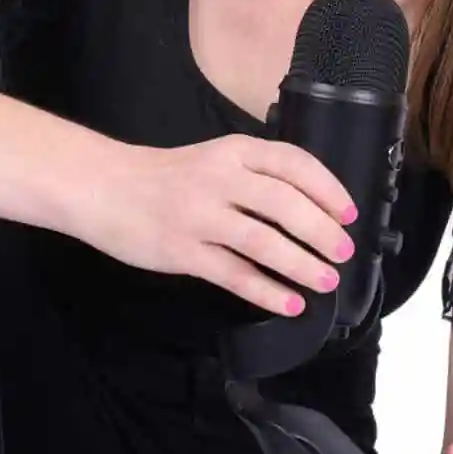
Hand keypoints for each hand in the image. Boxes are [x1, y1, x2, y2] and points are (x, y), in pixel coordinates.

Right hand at [71, 135, 357, 315]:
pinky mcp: (181, 251)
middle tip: (344, 252)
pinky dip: (266, 291)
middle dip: (322, 231)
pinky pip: (233, 274)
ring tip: (325, 280)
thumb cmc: (168, 176)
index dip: (328, 189)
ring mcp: (199, 216)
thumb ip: (257, 175)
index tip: (349, 213)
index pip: (295, 164)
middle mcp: (220, 179)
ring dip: (301, 265)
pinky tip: (289, 302)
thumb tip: (314, 208)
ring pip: (263, 242)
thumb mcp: (216, 158)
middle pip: (285, 205)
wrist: (103, 187)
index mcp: (235, 151)